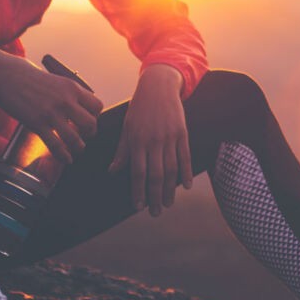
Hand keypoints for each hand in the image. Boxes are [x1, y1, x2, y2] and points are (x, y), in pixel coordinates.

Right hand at [0, 43, 102, 162]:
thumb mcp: (56, 80)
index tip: (89, 121)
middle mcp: (65, 100)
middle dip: (90, 134)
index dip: (95, 116)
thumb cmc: (29, 77)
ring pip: (75, 138)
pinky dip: (63, 155)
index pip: (97, 106)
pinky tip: (66, 159)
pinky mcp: (37, 123)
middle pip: (91, 123)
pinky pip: (55, 145)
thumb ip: (68, 93)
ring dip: (78, 148)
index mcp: (72, 88)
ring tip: (77, 151)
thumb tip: (77, 105)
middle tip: (85, 137)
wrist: (6, 76)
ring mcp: (51, 113)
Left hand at [108, 64, 192, 216]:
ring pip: (171, 169)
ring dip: (170, 189)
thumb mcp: (127, 127)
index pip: (137, 172)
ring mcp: (169, 137)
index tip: (138, 207)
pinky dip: (186, 172)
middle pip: (155, 175)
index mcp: (137, 140)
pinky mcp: (182, 133)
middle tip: (155, 213)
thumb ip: (122, 151)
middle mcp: (153, 141)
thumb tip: (112, 172)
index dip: (138, 191)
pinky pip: (185, 156)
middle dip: (154, 196)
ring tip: (168, 204)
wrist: (159, 86)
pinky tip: (186, 185)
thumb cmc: (139, 108)